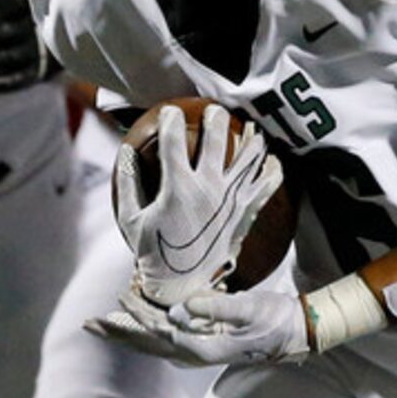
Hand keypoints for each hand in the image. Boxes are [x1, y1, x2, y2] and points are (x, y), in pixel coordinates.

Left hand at [88, 285, 310, 367]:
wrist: (297, 333)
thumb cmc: (275, 318)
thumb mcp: (250, 309)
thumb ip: (215, 309)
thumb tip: (180, 308)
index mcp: (203, 349)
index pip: (160, 332)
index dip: (137, 315)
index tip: (122, 295)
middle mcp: (195, 356)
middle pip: (147, 346)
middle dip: (117, 334)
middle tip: (87, 325)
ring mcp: (198, 354)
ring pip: (152, 347)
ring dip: (126, 335)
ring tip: (101, 326)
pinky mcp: (202, 346)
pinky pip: (164, 343)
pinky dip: (144, 334)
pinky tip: (134, 327)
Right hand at [112, 105, 282, 306]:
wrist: (183, 286)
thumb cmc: (153, 253)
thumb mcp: (131, 220)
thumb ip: (127, 184)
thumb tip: (125, 152)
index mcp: (177, 188)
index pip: (174, 141)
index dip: (171, 121)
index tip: (170, 112)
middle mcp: (208, 189)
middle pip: (217, 141)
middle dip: (216, 119)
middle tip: (216, 111)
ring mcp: (230, 200)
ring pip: (247, 158)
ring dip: (249, 139)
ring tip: (250, 128)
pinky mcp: (245, 214)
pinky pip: (265, 186)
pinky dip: (271, 171)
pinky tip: (272, 159)